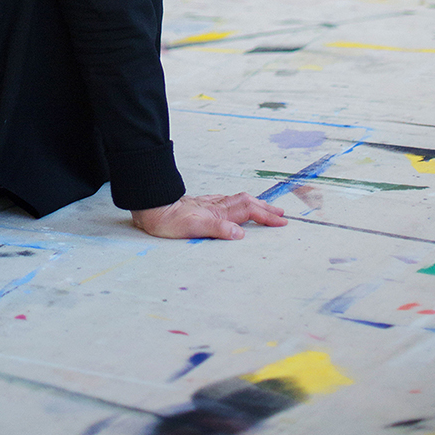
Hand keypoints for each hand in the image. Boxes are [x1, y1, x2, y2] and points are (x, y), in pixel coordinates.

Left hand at [131, 193, 286, 239]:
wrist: (153, 208)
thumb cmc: (169, 221)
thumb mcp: (193, 228)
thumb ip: (217, 229)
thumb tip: (240, 234)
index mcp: (218, 212)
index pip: (248, 211)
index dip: (266, 216)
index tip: (281, 222)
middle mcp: (216, 206)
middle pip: (247, 202)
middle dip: (265, 207)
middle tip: (281, 214)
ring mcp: (209, 204)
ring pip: (237, 201)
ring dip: (255, 204)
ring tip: (266, 207)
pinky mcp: (201, 205)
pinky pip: (227, 202)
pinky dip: (239, 203)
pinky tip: (236, 206)